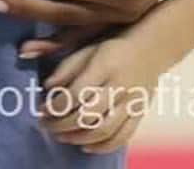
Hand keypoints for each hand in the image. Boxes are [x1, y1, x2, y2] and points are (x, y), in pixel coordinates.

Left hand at [38, 32, 167, 153]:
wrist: (151, 48)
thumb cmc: (113, 46)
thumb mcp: (88, 46)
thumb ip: (67, 66)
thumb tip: (47, 86)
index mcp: (104, 66)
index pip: (77, 92)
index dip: (57, 104)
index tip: (42, 108)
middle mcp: (120, 86)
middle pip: (89, 114)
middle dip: (63, 124)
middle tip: (46, 125)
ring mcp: (132, 103)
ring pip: (105, 130)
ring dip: (79, 138)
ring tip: (61, 136)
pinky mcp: (140, 114)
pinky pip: (123, 137)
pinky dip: (103, 146)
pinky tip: (86, 146)